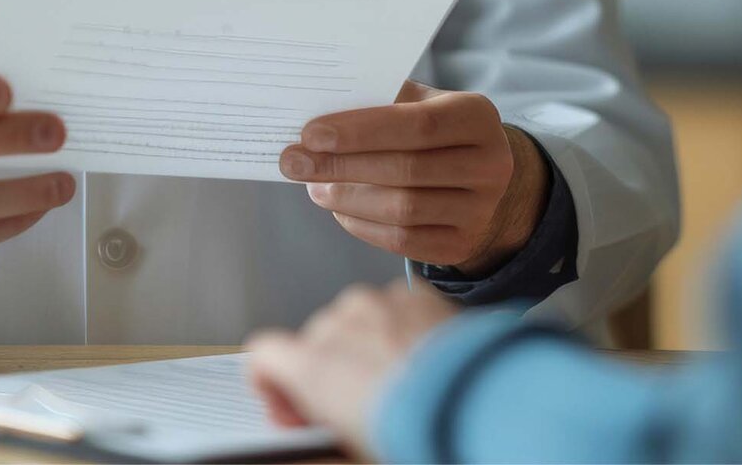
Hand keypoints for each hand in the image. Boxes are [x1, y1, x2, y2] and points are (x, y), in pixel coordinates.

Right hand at [246, 282, 458, 453]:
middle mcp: (338, 324)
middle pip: (316, 341)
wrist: (476, 403)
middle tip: (357, 403)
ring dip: (366, 344)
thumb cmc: (412, 432)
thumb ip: (314, 433)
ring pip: (357, 319)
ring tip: (398, 380)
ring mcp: (378, 303)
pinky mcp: (414, 293)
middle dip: (329, 368)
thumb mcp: (350, 448)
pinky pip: (395, 307)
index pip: (264, 354)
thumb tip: (299, 434)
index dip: (274, 382)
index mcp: (312, 366)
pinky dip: (401, 327)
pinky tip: (422, 358)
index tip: (294, 405)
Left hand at [280, 82, 548, 273]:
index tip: (310, 133)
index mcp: (478, 116)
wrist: (480, 178)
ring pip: (402, 210)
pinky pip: (402, 241)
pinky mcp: (462, 245)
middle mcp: (490, 164)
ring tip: (314, 187)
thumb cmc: (434, 131)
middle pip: (407, 170)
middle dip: (342, 166)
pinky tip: (339, 209)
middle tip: (294, 162)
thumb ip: (380, 101)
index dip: (362, 131)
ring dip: (347, 199)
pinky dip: (361, 225)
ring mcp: (480, 210)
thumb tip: (317, 107)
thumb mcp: (421, 103)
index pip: (418, 124)